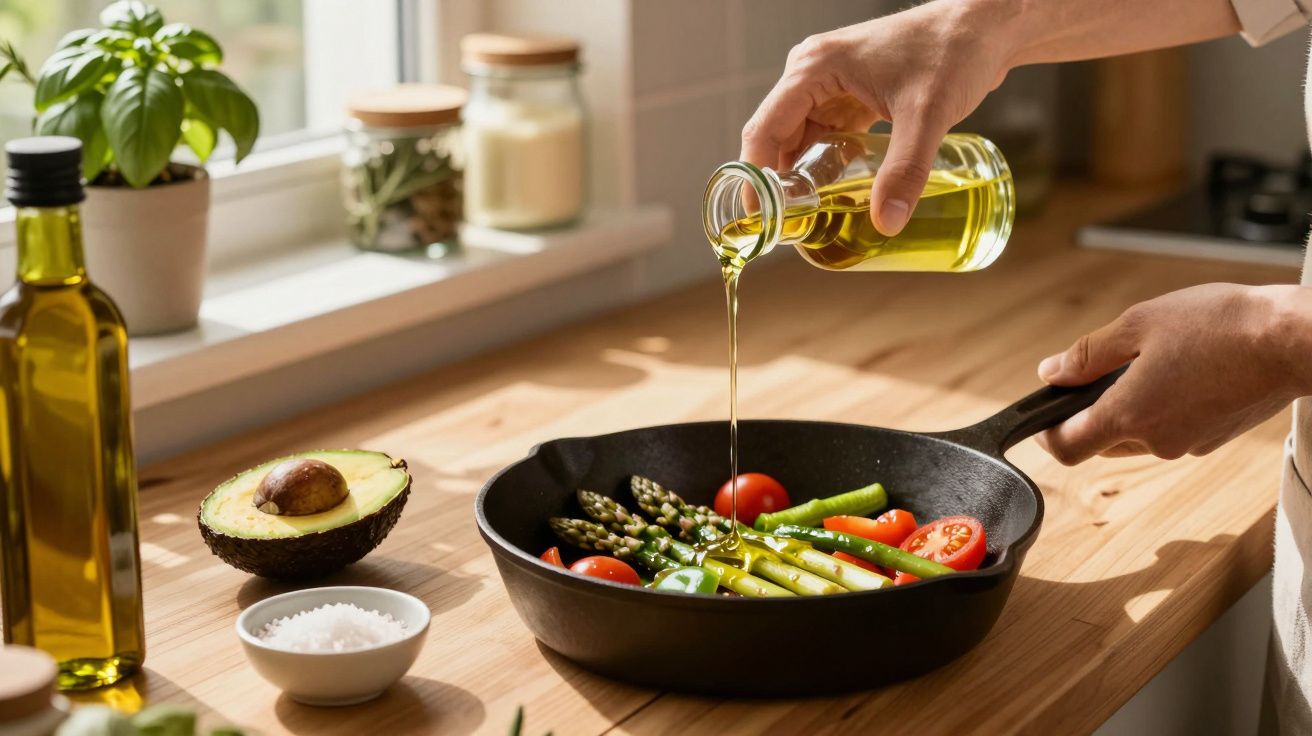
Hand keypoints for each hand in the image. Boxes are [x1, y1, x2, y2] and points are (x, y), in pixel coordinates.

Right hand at [740, 1, 1018, 234]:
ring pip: (802, 138)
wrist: (986, 26)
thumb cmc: (953, 50)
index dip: (757, 177)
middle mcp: (813, 72)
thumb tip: (887, 223)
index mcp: (814, 67)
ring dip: (804, 174)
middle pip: (778, 136)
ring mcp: (832, 82)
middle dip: (780, 181)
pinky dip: (827, 161)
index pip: (765, 129)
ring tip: (811, 215)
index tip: (760, 219)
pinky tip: (838, 190)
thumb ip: (905, 170)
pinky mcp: (852, 92)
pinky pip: (826, 133)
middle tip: (791, 227)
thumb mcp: (927, 114)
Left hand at [1035, 284, 1311, 464]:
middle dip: (1091, 412)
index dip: (1046, 434)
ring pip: (1138, 435)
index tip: (1042, 413)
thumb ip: (1088, 354)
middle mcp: (1156, 441)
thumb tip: (1050, 374)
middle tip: (1099, 370)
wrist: (1296, 340)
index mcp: (1129, 416)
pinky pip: (1172, 429)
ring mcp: (1189, 444)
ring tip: (1150, 360)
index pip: (1066, 448)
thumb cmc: (1221, 325)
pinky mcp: (1215, 438)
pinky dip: (1164, 407)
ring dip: (1130, 407)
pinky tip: (1183, 369)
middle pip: (1101, 442)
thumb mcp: (1138, 324)